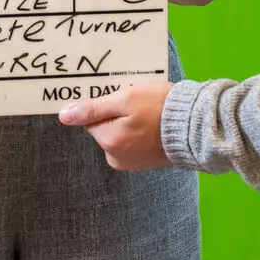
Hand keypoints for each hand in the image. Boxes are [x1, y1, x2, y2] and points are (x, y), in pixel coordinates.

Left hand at [59, 82, 174, 169]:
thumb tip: (63, 116)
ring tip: (151, 112)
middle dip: (118, 114)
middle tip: (139, 103)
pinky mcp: (147, 163)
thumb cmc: (160, 108)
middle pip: (106, 128)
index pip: (92, 119)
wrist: (196, 126)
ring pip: (121, 134)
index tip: (122, 96)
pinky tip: (156, 123)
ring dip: (130, 123)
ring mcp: (132, 163)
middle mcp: (116, 158)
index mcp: (108, 142)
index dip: (106, 104)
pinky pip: (135, 143)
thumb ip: (93, 108)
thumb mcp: (125, 99)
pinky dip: (141, 133)